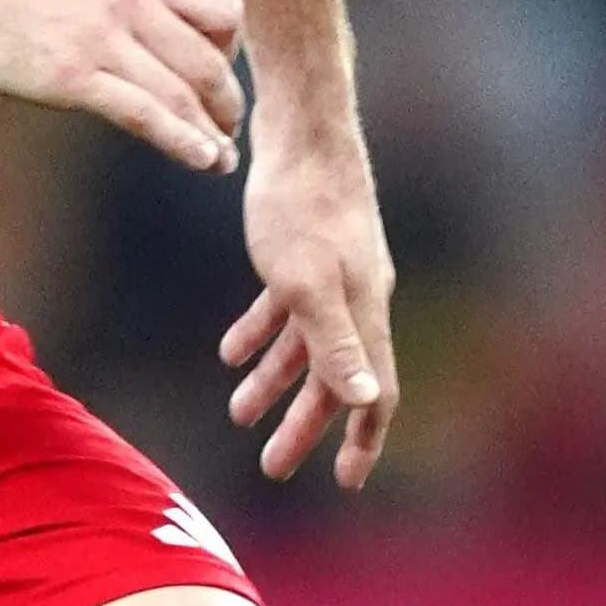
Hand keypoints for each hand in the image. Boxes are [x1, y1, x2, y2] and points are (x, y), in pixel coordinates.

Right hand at [0, 0, 244, 174]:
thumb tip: (156, 20)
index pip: (222, 8)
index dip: (232, 48)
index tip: (220, 72)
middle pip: (210, 60)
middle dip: (227, 103)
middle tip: (227, 127)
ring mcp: (101, 38)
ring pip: (184, 94)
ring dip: (212, 133)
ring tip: (219, 159)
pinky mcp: (71, 77)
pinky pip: (145, 115)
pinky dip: (183, 142)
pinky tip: (200, 159)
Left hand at [222, 120, 396, 487]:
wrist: (298, 125)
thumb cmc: (301, 202)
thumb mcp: (307, 280)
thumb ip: (335, 340)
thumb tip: (366, 401)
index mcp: (365, 310)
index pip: (374, 391)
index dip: (362, 439)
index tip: (345, 480)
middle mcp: (357, 295)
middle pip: (335, 375)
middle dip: (304, 423)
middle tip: (272, 464)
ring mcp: (332, 270)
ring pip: (306, 341)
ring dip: (274, 379)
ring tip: (238, 411)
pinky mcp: (304, 246)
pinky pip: (286, 304)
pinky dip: (260, 330)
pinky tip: (231, 350)